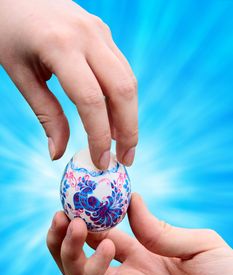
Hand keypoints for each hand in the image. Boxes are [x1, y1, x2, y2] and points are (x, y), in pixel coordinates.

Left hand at [0, 0, 137, 167]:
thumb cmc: (9, 31)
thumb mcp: (20, 74)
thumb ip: (45, 114)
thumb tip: (58, 153)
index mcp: (60, 46)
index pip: (91, 100)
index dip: (99, 136)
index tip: (101, 162)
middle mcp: (87, 36)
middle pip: (123, 90)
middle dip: (129, 130)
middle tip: (126, 158)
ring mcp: (99, 31)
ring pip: (128, 80)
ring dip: (129, 116)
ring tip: (122, 143)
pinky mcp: (103, 33)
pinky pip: (121, 69)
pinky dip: (122, 98)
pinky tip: (115, 117)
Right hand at [47, 194, 232, 274]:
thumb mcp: (198, 245)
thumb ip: (161, 229)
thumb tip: (132, 199)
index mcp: (144, 255)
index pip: (103, 235)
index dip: (87, 219)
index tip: (77, 200)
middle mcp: (130, 274)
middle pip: (82, 257)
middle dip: (65, 236)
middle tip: (60, 215)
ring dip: (68, 250)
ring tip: (71, 224)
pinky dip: (93, 270)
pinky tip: (106, 246)